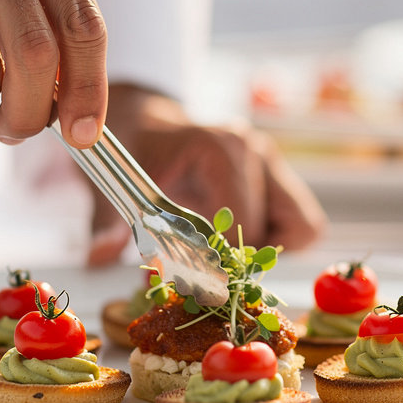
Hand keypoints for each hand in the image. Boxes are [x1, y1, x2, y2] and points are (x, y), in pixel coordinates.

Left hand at [86, 85, 325, 264]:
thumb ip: (108, 221)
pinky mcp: (277, 175)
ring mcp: (269, 161)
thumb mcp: (114, 182)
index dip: (215, 263)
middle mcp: (252, 151)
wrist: (146, 120)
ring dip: (265, 253)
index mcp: (218, 147)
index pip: (238, 225)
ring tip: (224, 256)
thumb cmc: (133, 148)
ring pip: (300, 227)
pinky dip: (278, 241)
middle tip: (200, 272)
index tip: (188, 282)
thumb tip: (102, 255)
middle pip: (269, 232)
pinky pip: (301, 221)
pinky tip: (240, 245)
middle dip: (234, 262)